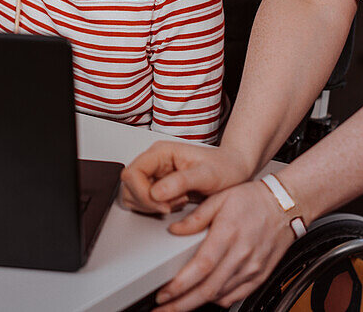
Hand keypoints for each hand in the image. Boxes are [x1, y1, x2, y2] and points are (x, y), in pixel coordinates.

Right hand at [120, 141, 252, 214]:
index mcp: (161, 152)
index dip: (142, 193)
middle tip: (170, 206)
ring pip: (132, 194)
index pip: (132, 173)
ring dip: (151, 206)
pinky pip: (143, 201)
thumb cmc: (224, 167)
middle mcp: (154, 161)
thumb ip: (181, 182)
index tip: (162, 204)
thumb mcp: (207, 174)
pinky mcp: (158, 185)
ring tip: (176, 202)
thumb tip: (156, 192)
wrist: (234, 170)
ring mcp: (155, 174)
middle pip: (128, 185)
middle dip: (147, 202)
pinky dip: (155, 209)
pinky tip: (175, 204)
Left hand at [154, 179, 294, 310]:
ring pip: (220, 296)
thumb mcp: (219, 198)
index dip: (180, 285)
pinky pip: (236, 296)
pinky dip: (218, 301)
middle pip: (208, 289)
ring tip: (177, 305)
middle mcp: (241, 255)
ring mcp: (252, 269)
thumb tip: (174, 230)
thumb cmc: (253, 200)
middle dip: (181, 304)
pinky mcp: (259, 276)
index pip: (201, 267)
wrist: (285, 206)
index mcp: (228, 234)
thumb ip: (195, 218)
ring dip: (196, 304)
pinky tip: (204, 299)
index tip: (163, 293)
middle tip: (163, 308)